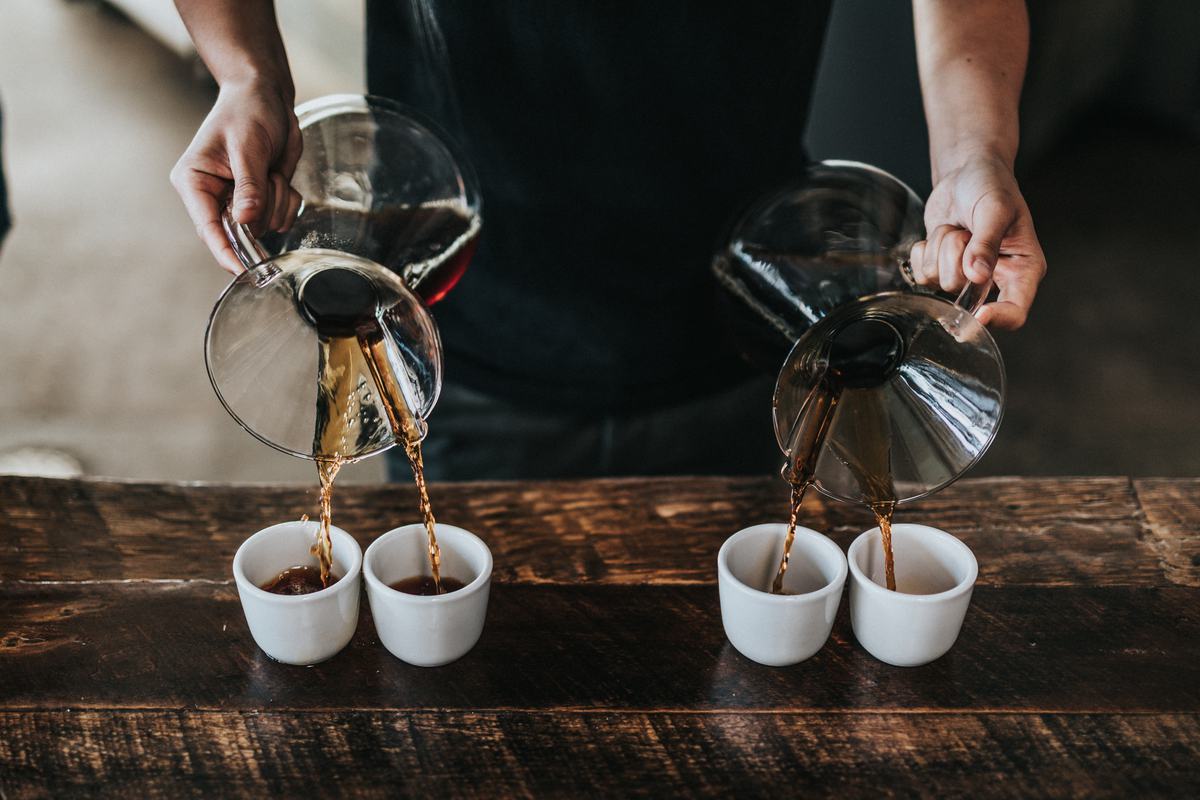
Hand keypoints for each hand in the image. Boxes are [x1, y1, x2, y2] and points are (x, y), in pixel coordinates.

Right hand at [170, 79, 301, 273]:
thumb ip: (249, 186)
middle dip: (262, 212)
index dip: (225, 252)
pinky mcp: (259, 199)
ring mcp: (237, 200)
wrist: (266, 95)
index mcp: (195, 182)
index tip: (242, 271)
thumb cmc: (248, 111)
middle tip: (268, 180)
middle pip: (239, 233)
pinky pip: (281, 217)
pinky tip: (279, 176)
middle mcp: (212, 196)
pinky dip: (287, 200)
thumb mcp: (248, 147)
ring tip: (271, 171)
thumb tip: (247, 222)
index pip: (207, 228)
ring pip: (265, 226)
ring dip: (277, 201)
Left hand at [909, 153, 1046, 329]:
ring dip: (941, 248)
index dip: (997, 319)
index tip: (978, 313)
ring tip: (959, 228)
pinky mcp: (941, 270)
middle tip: (968, 232)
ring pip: (940, 282)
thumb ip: (986, 243)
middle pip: (967, 298)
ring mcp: (966, 277)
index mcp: (1023, 270)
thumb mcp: (995, 210)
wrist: (967, 172)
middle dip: (958, 260)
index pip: (1016, 312)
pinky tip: (943, 232)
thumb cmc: (992, 186)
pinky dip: (925, 250)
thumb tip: (977, 275)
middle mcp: (996, 279)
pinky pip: (921, 275)